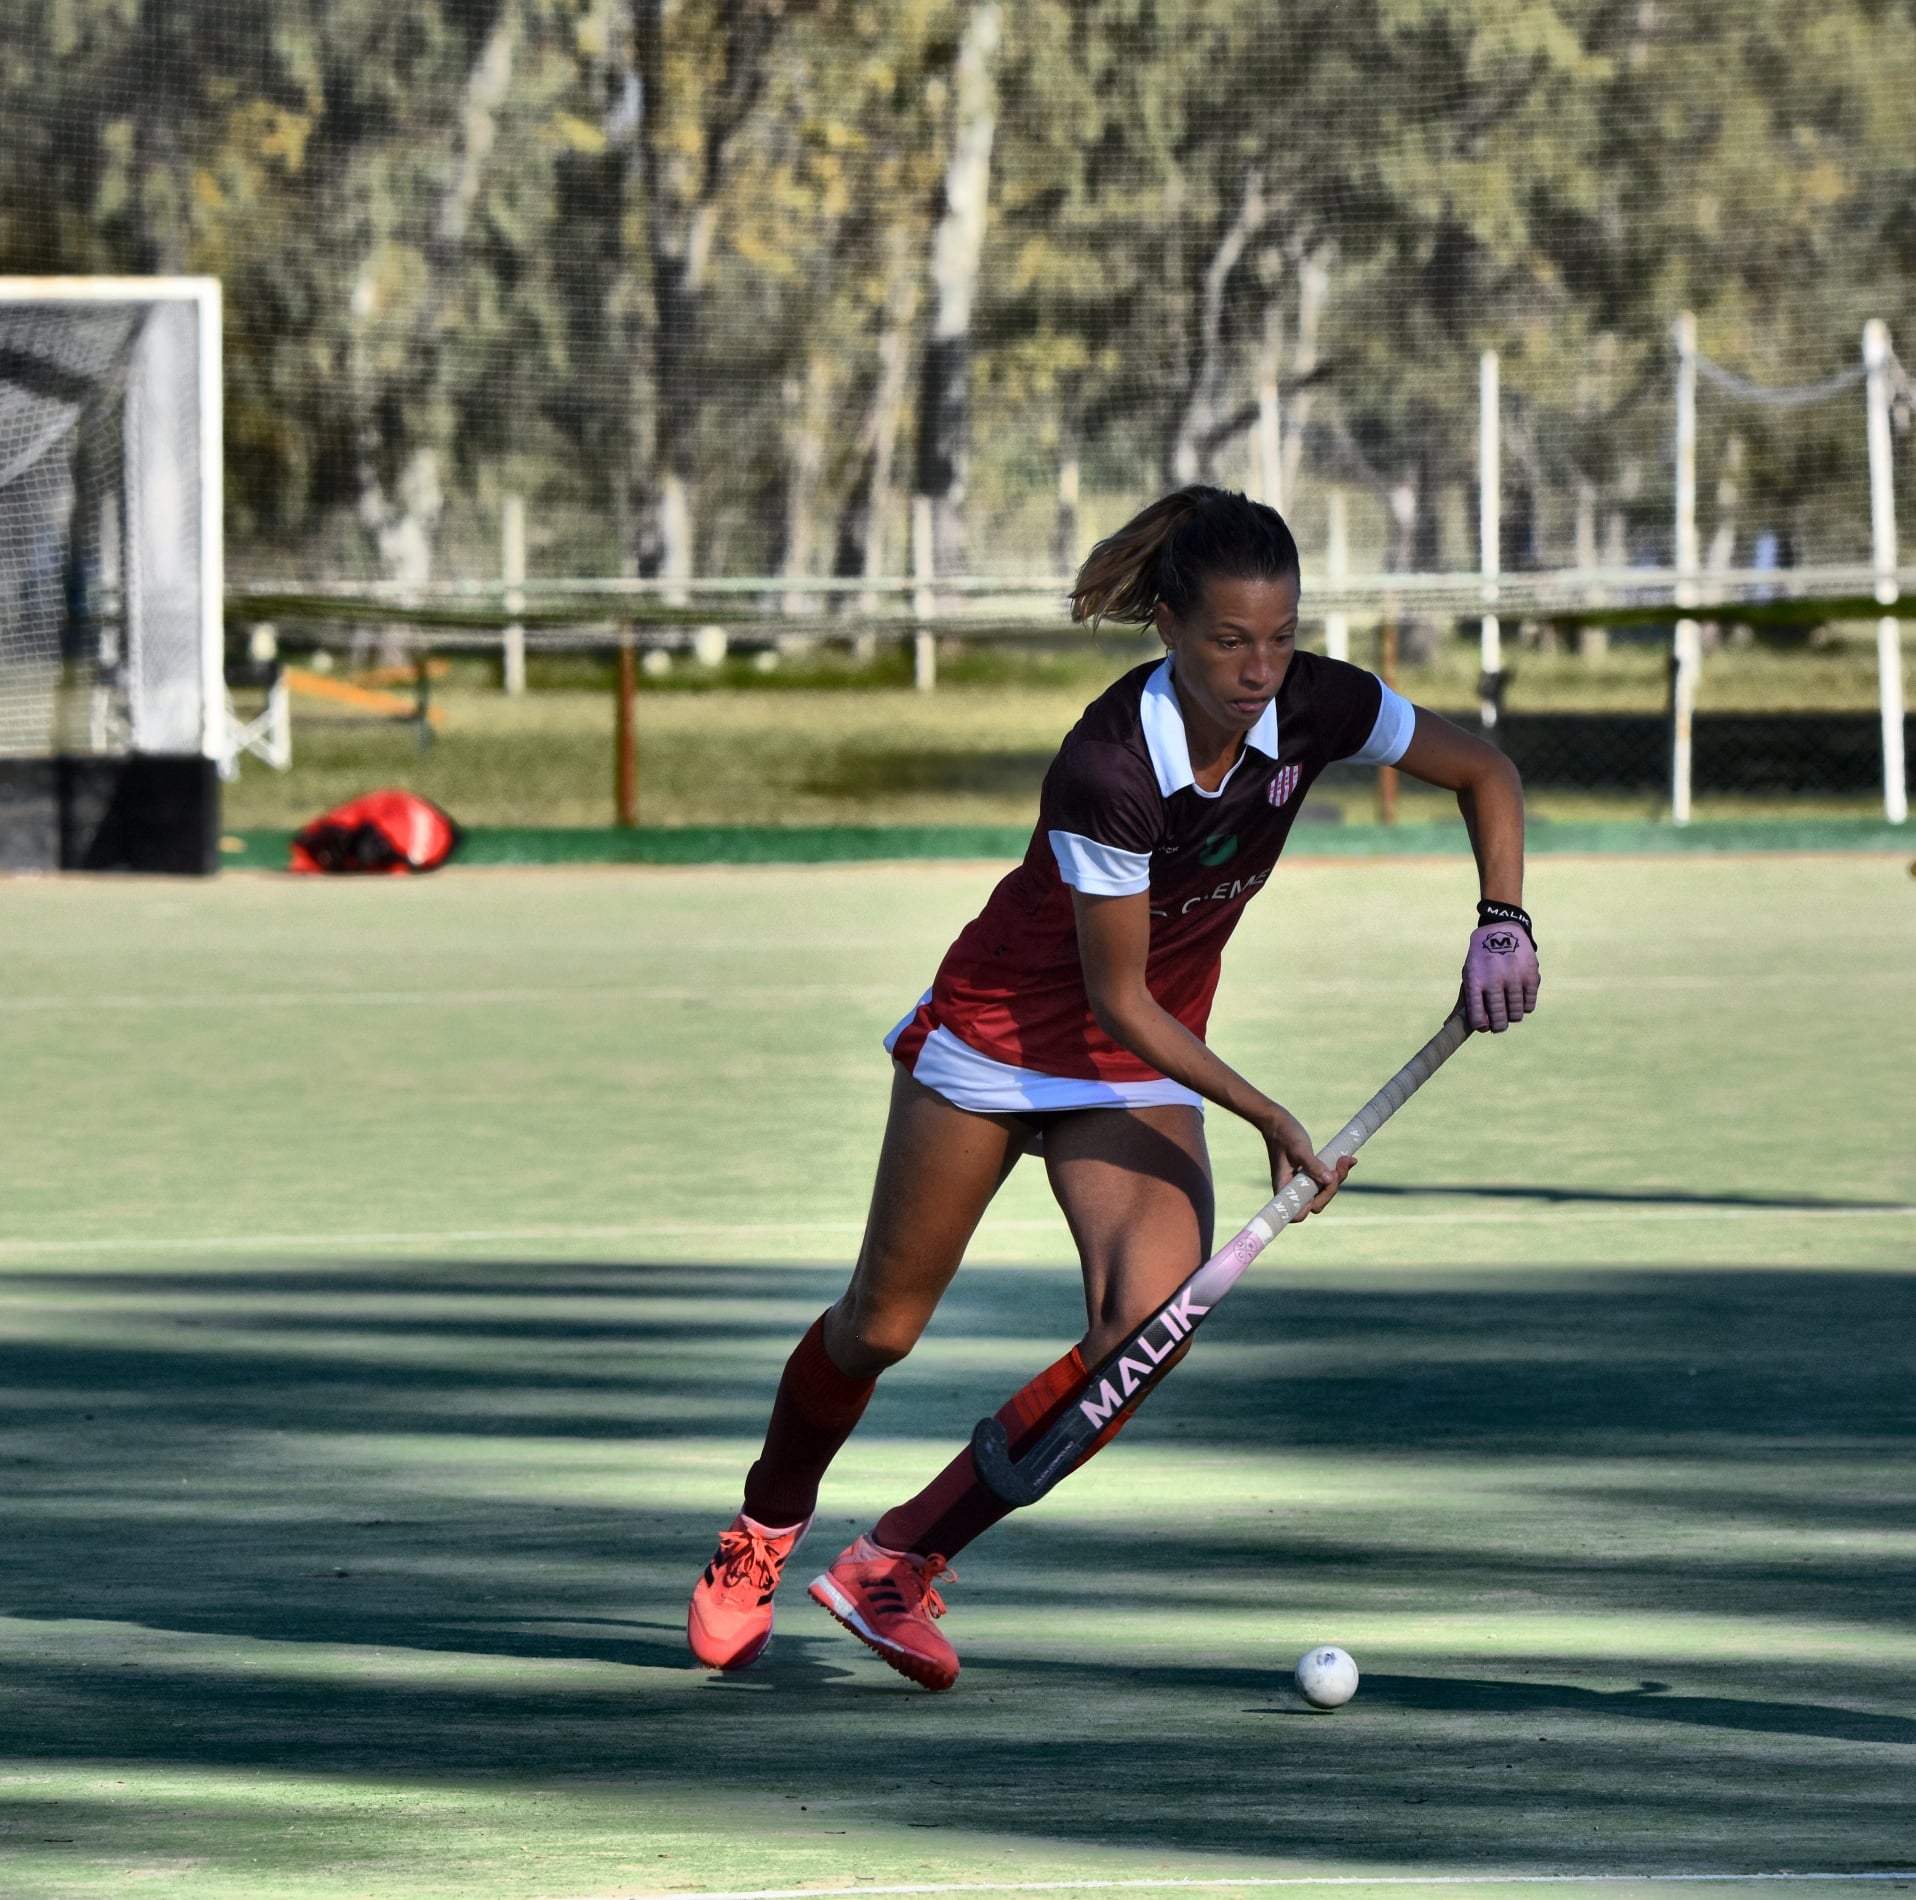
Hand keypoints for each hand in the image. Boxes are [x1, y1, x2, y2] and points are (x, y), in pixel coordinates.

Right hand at [1259, 1105, 1354, 1220]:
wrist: (1277, 1122)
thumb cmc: (1284, 1134)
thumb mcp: (1300, 1149)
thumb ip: (1313, 1165)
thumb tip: (1329, 1180)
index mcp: (1284, 1187)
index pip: (1297, 1213)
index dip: (1311, 1207)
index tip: (1321, 1188)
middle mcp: (1292, 1189)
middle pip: (1316, 1203)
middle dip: (1332, 1188)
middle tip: (1340, 1165)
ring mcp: (1301, 1182)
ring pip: (1323, 1191)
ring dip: (1337, 1178)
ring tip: (1345, 1159)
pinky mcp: (1309, 1174)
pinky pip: (1325, 1179)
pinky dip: (1337, 1171)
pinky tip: (1347, 1159)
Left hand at [1461, 921, 1539, 1031]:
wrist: (1501, 930)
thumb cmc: (1481, 962)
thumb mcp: (1469, 976)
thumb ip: (1462, 1002)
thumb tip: (1447, 1025)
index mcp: (1474, 981)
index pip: (1476, 1016)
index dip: (1480, 1025)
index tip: (1483, 1025)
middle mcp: (1494, 980)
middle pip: (1499, 1020)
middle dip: (1499, 1026)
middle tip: (1499, 1024)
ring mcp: (1514, 978)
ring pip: (1516, 1015)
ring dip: (1512, 1016)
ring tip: (1509, 1008)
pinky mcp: (1531, 975)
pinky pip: (1529, 1005)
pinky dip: (1525, 1006)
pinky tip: (1519, 998)